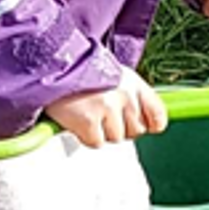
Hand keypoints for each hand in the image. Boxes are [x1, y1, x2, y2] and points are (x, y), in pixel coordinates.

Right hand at [47, 68, 166, 147]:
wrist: (50, 67)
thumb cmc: (80, 72)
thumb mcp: (113, 76)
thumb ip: (131, 96)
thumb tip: (145, 123)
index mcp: (134, 83)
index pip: (158, 113)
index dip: (151, 124)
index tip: (145, 126)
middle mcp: (125, 95)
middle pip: (136, 130)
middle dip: (120, 128)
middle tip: (102, 115)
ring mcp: (107, 108)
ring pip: (116, 138)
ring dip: (101, 132)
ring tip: (87, 113)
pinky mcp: (89, 121)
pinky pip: (96, 142)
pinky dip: (86, 136)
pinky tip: (78, 120)